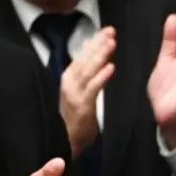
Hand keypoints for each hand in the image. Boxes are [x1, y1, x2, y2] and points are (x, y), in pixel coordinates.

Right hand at [58, 27, 115, 155]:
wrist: (63, 145)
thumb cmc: (72, 123)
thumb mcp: (79, 97)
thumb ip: (86, 80)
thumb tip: (95, 62)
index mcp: (69, 80)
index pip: (81, 57)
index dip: (93, 43)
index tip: (105, 31)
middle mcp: (69, 84)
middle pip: (84, 59)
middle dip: (97, 44)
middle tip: (111, 30)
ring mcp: (74, 94)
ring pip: (88, 71)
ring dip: (99, 55)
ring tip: (111, 42)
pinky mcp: (81, 107)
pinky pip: (93, 89)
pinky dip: (101, 77)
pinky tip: (111, 67)